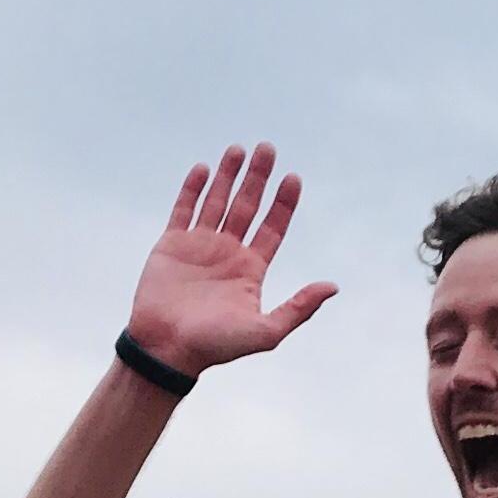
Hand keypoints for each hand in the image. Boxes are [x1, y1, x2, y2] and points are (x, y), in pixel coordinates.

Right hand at [125, 142, 333, 380]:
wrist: (165, 349)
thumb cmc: (214, 346)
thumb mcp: (265, 332)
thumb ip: (299, 308)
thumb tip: (332, 287)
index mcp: (250, 270)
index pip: (272, 227)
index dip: (283, 202)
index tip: (293, 177)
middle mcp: (227, 253)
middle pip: (247, 206)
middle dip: (258, 177)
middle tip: (267, 148)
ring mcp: (198, 246)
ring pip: (216, 201)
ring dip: (227, 175)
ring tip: (238, 149)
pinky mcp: (171, 244)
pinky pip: (183, 209)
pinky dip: (192, 189)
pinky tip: (203, 168)